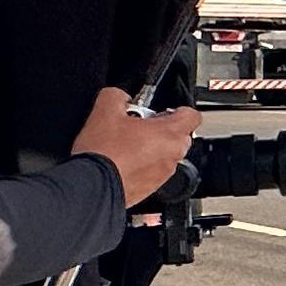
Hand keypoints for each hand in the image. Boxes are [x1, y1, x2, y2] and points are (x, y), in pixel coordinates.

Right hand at [71, 89, 201, 206]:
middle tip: (141, 126)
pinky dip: (143, 165)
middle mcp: (172, 156)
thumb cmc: (104, 153)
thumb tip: (119, 97)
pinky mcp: (151, 189)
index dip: (179, 109)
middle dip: (163, 129)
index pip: (192, 116)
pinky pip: (153, 172)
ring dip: (153, 148)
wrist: (94, 186)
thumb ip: (117, 96)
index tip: (164, 110)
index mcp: (169, 134)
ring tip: (128, 143)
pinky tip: (122, 160)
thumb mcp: (105, 111)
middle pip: (179, 136)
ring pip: (166, 155)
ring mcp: (162, 175)